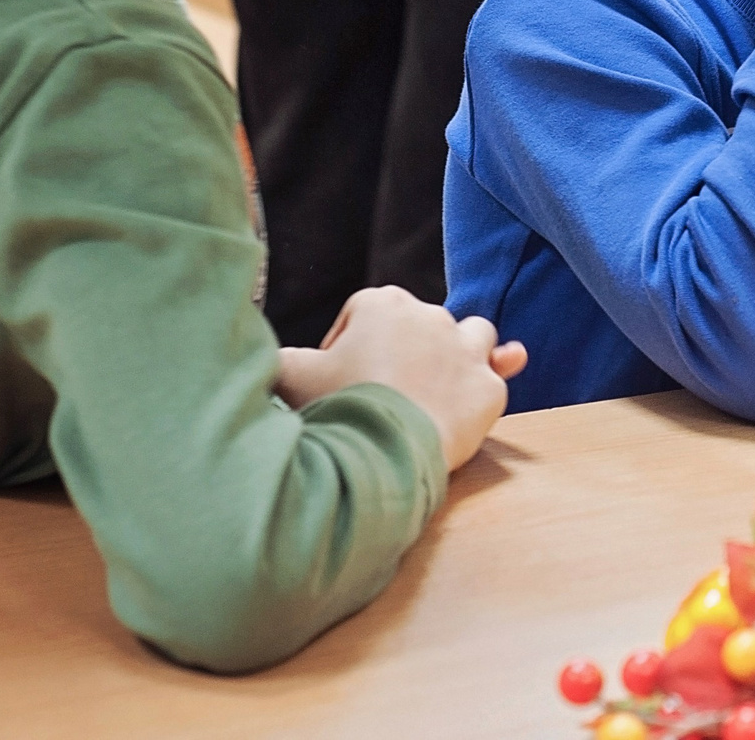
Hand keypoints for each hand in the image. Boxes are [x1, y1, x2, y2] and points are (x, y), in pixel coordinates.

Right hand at [275, 286, 528, 470]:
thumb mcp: (291, 377)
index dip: (347, 347)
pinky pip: (497, 372)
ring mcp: (464, 348)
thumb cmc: (338, 407)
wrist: (383, 450)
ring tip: (445, 377)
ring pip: (472, 332)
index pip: (363, 315)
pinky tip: (491, 382)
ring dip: (460, 349)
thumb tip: (258, 359)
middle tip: (383, 390)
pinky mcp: (488, 384)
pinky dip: (491, 379)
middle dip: (404, 351)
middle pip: (417, 326)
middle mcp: (429, 315)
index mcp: (381, 304)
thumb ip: (277, 359)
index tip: (339, 380)